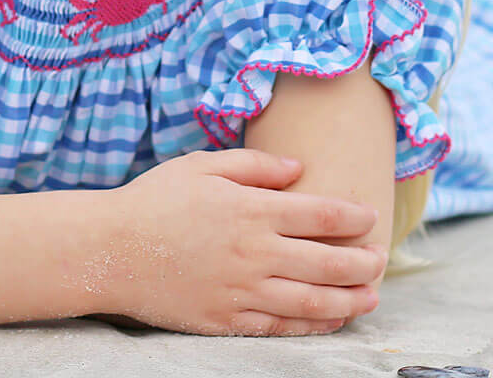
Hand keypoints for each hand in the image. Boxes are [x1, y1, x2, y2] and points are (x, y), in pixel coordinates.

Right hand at [97, 149, 385, 335]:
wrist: (110, 249)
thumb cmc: (156, 199)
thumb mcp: (204, 165)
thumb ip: (255, 165)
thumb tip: (299, 169)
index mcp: (251, 209)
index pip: (320, 213)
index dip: (353, 217)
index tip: (371, 217)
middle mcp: (254, 252)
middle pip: (326, 260)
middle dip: (362, 261)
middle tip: (382, 259)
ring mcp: (242, 290)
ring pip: (312, 300)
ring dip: (349, 299)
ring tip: (371, 296)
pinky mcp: (227, 320)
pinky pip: (281, 326)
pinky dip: (312, 324)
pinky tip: (331, 319)